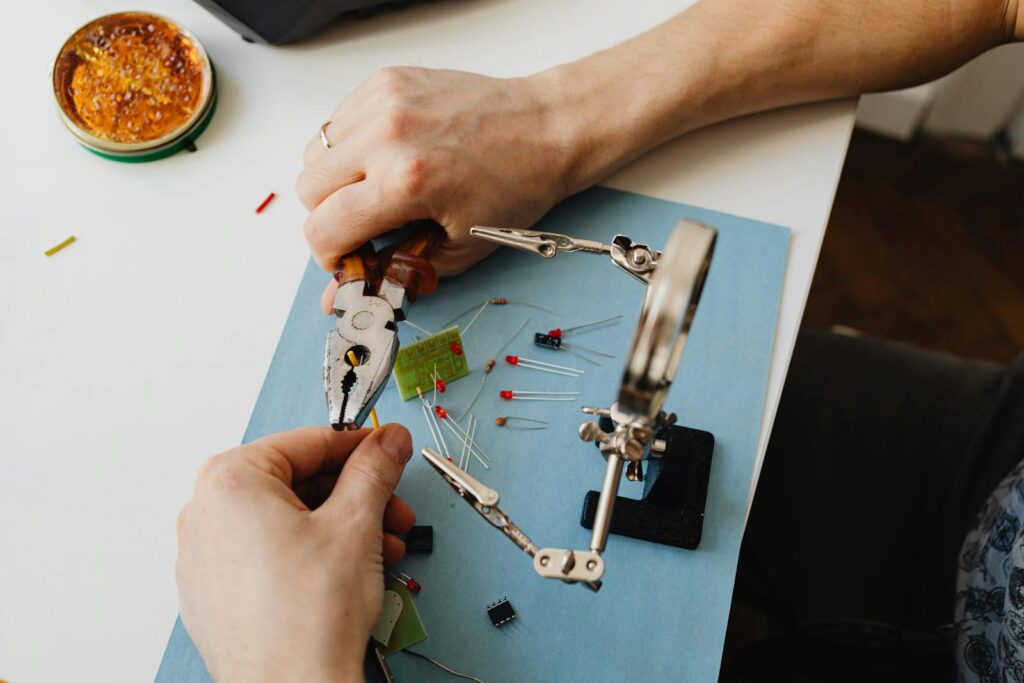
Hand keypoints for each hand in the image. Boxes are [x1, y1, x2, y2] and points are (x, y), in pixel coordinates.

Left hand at [176, 424, 414, 682]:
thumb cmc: (307, 619)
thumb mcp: (357, 522)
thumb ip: (375, 468)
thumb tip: (388, 441)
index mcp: (229, 482)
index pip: (307, 442)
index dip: (360, 446)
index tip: (389, 449)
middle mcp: (205, 514)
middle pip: (297, 482)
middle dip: (356, 496)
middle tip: (392, 507)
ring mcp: (205, 558)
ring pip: (286, 520)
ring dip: (342, 526)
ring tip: (381, 547)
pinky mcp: (215, 594)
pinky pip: (268, 553)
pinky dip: (310, 552)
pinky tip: (349, 569)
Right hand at [296, 67, 581, 312]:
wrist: (547, 128)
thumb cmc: (516, 186)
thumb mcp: (459, 248)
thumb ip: (395, 272)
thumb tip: (344, 296)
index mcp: (406, 180)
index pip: (323, 228)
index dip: (330, 256)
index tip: (351, 260)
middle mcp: (387, 134)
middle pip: (308, 190)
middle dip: (330, 218)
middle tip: (367, 226)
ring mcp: (383, 100)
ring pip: (316, 153)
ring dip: (336, 181)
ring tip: (379, 188)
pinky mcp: (386, 80)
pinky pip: (338, 122)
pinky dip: (351, 146)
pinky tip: (388, 156)